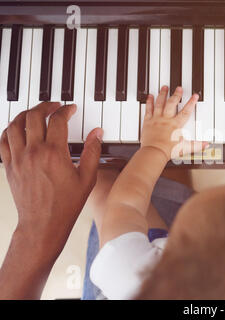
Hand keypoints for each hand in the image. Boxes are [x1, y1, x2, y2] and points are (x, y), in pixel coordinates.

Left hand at [0, 102, 102, 259]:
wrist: (43, 224)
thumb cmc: (66, 204)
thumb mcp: (87, 178)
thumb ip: (92, 152)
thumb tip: (97, 133)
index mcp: (54, 153)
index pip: (57, 120)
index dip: (65, 110)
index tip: (70, 109)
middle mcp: (34, 152)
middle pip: (34, 116)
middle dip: (45, 106)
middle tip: (54, 106)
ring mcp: (18, 159)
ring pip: (15, 125)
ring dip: (26, 114)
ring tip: (35, 112)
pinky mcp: (9, 166)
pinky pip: (3, 141)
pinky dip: (9, 130)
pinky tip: (17, 128)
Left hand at [141, 86, 207, 159]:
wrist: (154, 152)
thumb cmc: (168, 150)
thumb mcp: (185, 148)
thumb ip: (197, 145)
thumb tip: (206, 144)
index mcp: (176, 125)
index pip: (186, 111)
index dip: (191, 103)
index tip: (194, 96)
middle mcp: (166, 119)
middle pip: (172, 104)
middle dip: (176, 95)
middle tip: (179, 88)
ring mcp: (157, 119)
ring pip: (160, 103)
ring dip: (163, 94)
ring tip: (165, 87)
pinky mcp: (148, 122)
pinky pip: (149, 109)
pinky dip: (149, 102)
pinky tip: (150, 96)